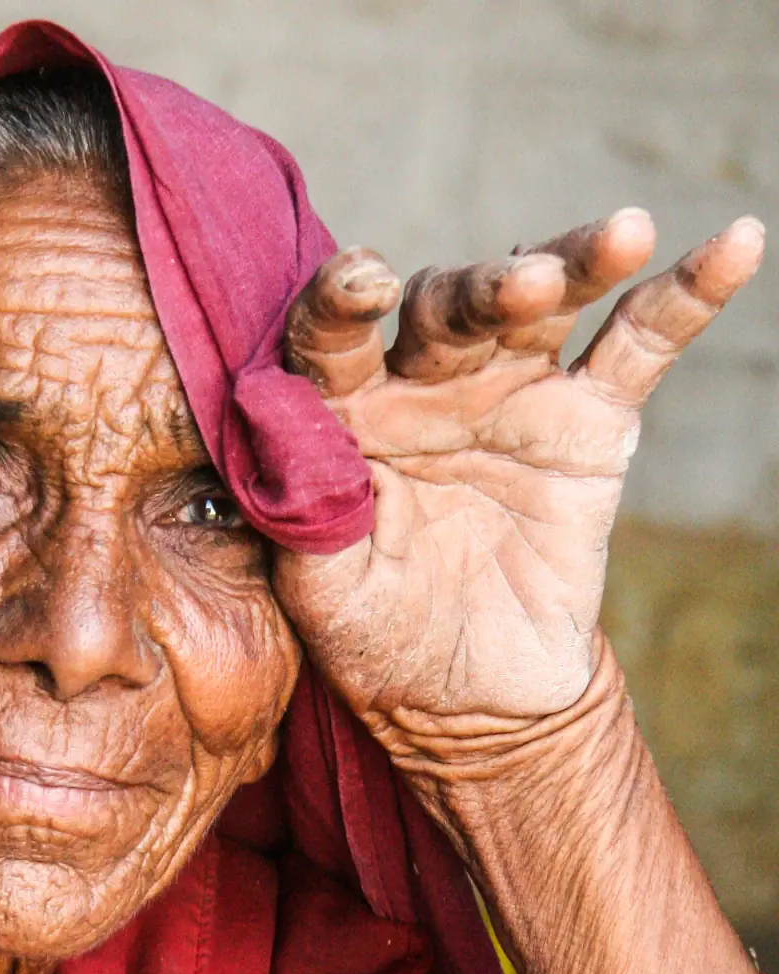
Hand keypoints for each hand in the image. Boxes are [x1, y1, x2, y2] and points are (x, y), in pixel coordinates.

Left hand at [272, 211, 764, 740]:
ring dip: (575, 261)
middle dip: (484, 290)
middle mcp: (422, 382)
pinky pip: (639, 345)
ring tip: (620, 236)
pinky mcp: (589, 419)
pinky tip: (736, 245)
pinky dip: (686, 295)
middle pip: (447, 308)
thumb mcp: (323, 591)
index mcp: (343, 413)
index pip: (332, 338)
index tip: (362, 282)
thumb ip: (302, 503)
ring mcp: (509, 391)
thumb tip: (277, 409)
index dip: (341, 302)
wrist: (470, 701)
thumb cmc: (378, 639)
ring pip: (540, 306)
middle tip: (521, 287)